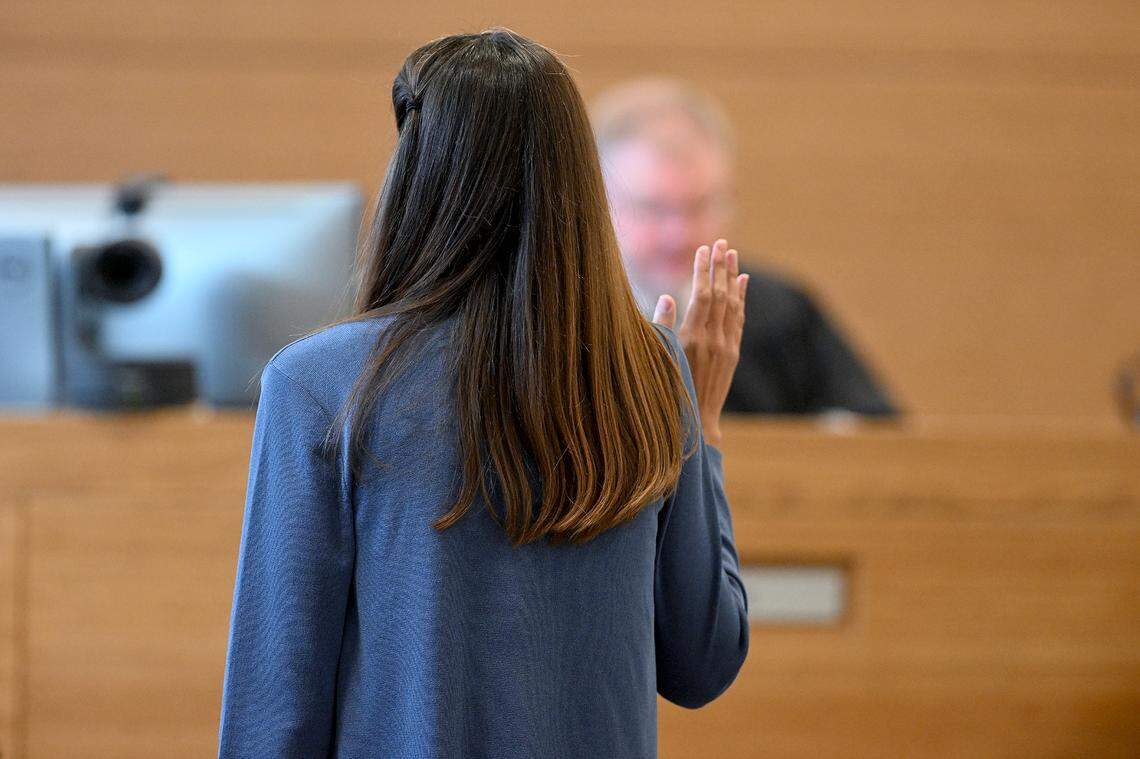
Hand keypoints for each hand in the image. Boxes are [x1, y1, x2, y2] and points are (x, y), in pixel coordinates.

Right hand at [652, 239, 747, 447]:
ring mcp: (727, 347)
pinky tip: (742, 282)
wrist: (697, 422)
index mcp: (693, 339)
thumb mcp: (661, 359)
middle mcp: (714, 340)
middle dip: (720, 267)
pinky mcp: (733, 354)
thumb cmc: (670, 392)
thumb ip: (664, 328)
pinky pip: (739, 319)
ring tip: (733, 254)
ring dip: (732, 277)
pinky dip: (741, 299)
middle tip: (721, 242)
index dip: (702, 271)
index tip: (702, 249)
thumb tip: (666, 297)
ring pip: (732, 304)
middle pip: (719, 295)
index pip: (701, 296)